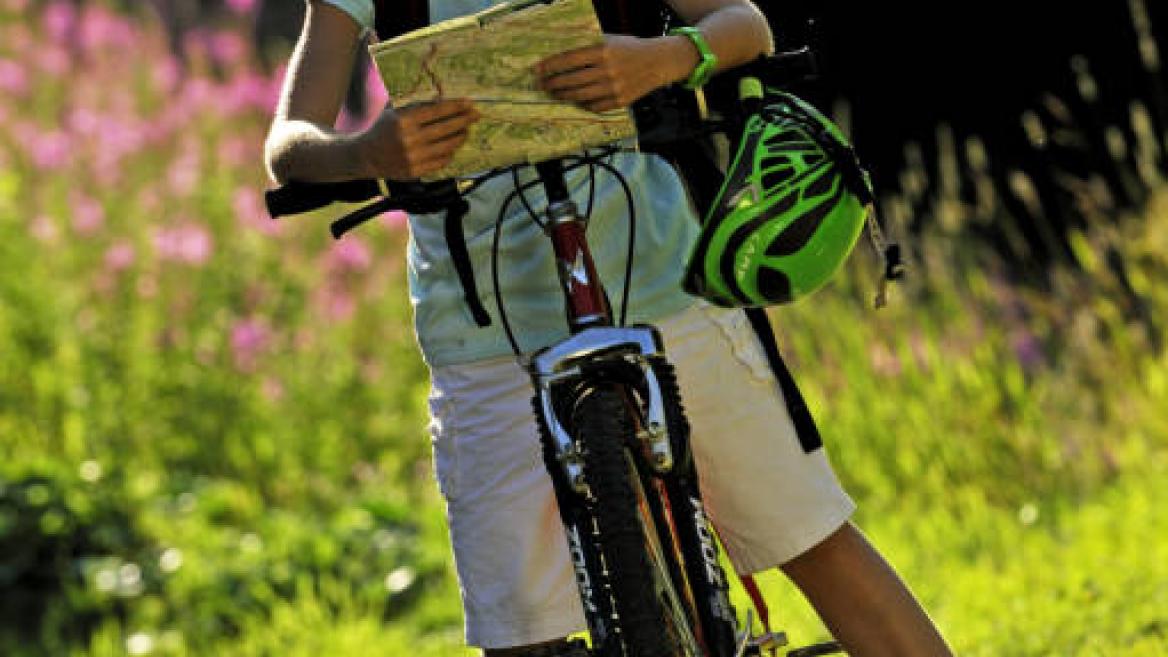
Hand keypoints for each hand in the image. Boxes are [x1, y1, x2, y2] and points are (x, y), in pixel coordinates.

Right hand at [356, 98, 480, 179]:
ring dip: (460, 137)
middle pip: (445, 128)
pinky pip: (440, 161)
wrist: (366, 156)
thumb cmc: (383, 128)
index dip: (455, 107)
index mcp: (403, 120)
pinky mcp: (415, 171)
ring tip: (466, 131)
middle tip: (476, 115)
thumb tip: (441, 95)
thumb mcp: (394, 111)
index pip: (436, 111)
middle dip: (464, 120)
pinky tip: (453, 147)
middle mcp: (409, 139)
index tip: (469, 103)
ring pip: (446, 146)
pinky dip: (449, 153)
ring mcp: (413, 157)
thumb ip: (414, 104)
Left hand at [535, 35, 678, 112]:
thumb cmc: (630, 48)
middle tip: (542, 85)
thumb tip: (561, 57)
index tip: (538, 70)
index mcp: (602, 51)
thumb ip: (588, 47)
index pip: (569, 60)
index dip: (550, 66)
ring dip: (563, 96)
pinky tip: (576, 101)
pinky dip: (583, 104)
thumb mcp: (609, 40)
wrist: (659, 62)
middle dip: (553, 84)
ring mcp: (614, 87)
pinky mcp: (620, 100)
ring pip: (580, 96)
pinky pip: (595, 106)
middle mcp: (607, 70)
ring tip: (554, 94)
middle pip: (571, 80)